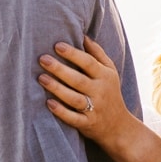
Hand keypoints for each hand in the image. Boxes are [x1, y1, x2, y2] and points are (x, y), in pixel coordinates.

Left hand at [40, 39, 160, 161]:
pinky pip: (73, 118)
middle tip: (42, 59)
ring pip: (74, 98)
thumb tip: (83, 35)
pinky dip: (61, 112)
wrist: (118, 126)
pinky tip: (48, 103)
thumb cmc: (110, 92)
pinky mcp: (87, 124)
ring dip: (57, 88)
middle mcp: (100, 92)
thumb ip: (97, 53)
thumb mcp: (110, 71)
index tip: (57, 45)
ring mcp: (94, 109)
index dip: (73, 54)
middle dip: (60, 69)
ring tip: (41, 78)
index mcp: (105, 76)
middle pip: (78, 79)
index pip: (89, 63)